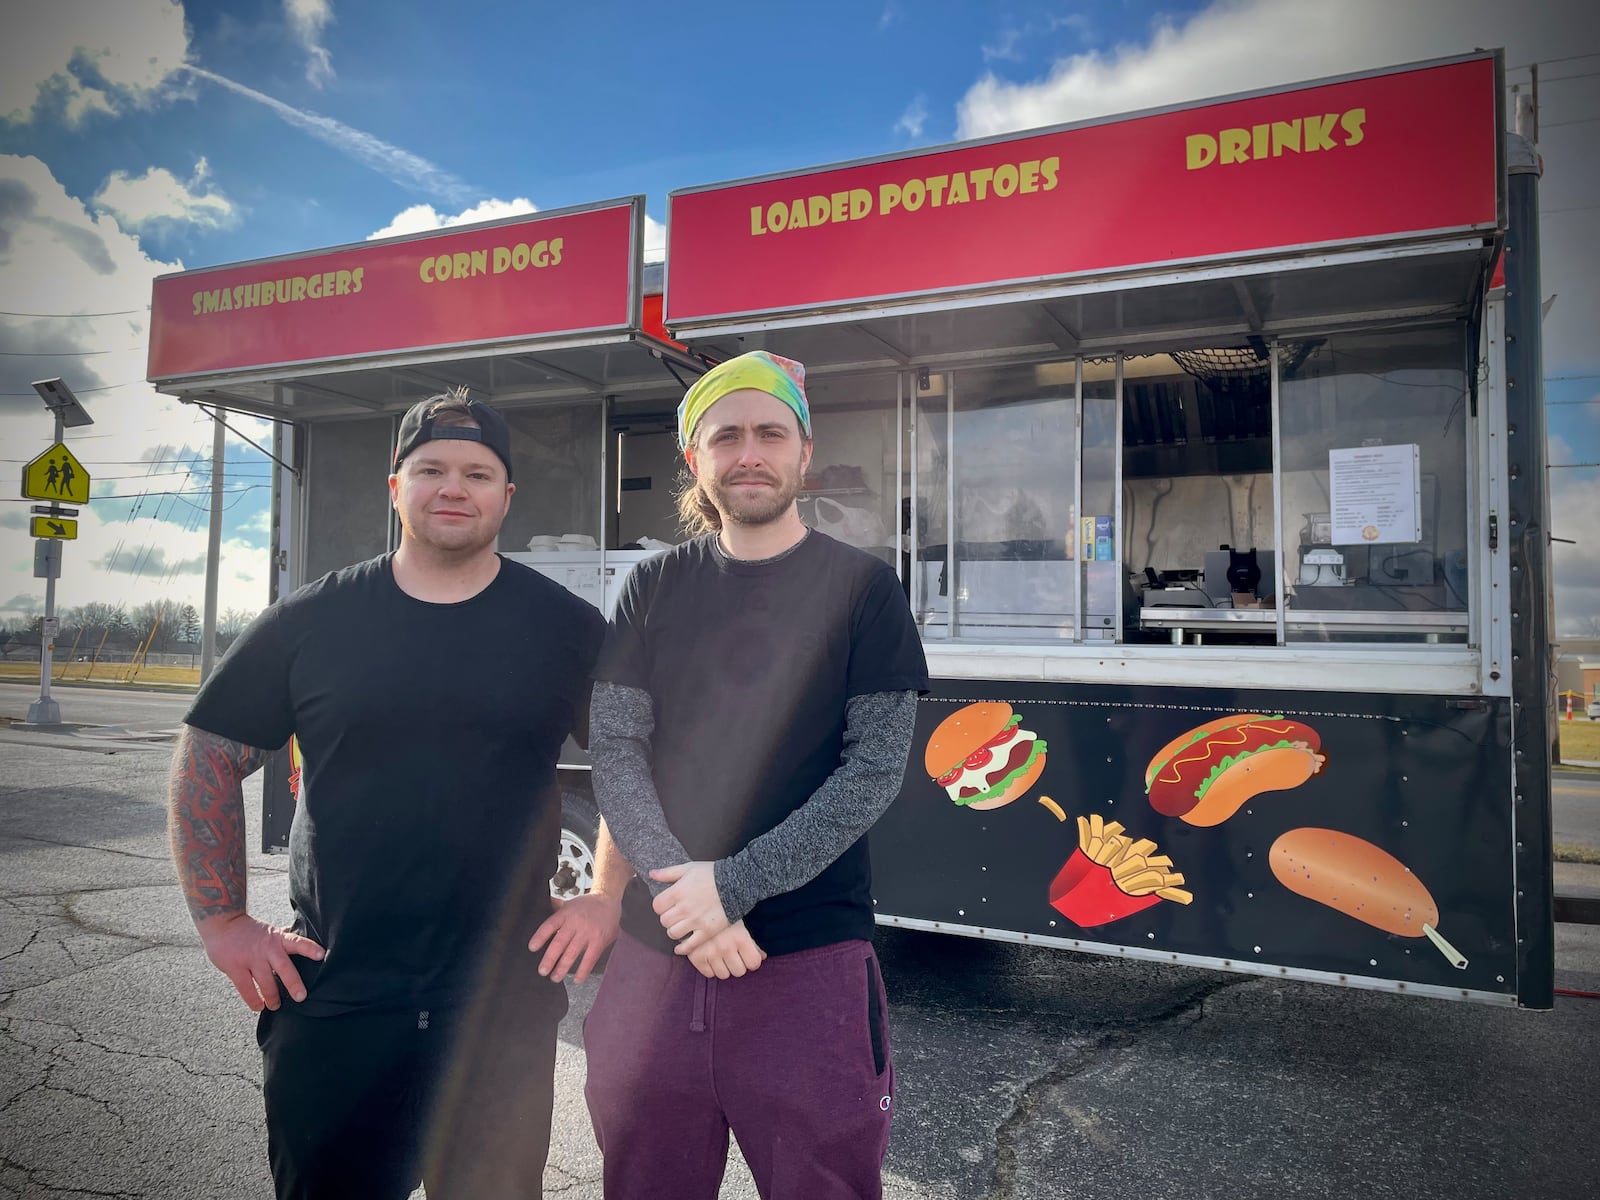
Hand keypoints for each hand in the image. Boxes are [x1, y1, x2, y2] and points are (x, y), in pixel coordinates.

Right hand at [196, 913, 323, 1011]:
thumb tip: (301, 938)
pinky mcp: (235, 968)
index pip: (296, 942)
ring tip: (276, 1005)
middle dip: (293, 983)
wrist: (222, 922)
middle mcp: (267, 948)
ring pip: (265, 982)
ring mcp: (251, 958)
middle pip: (284, 967)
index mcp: (277, 938)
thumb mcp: (270, 931)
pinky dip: (253, 1000)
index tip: (321, 955)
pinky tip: (259, 1006)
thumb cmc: (248, 929)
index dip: (309, 948)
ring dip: (272, 997)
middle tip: (301, 996)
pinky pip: (246, 989)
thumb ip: (283, 938)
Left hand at [527, 890, 621, 983]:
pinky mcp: (599, 940)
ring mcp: (587, 932)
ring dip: (562, 967)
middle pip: (559, 942)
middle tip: (542, 971)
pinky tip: (577, 979)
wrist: (608, 900)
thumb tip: (543, 930)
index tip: (532, 948)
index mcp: (565, 914)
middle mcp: (575, 922)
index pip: (549, 925)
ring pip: (572, 952)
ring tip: (555, 978)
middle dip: (549, 959)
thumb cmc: (586, 906)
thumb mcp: (569, 905)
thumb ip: (557, 917)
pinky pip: (589, 958)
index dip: (540, 937)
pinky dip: (583, 970)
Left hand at [649, 861, 730, 948]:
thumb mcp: (688, 868)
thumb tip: (651, 874)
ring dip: (674, 930)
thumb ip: (668, 873)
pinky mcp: (707, 932)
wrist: (736, 883)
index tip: (667, 904)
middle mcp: (684, 908)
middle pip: (664, 921)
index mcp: (677, 892)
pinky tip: (680, 947)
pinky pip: (689, 945)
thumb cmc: (711, 874)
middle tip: (675, 915)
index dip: (661, 906)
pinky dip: (682, 948)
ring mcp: (696, 921)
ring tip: (681, 926)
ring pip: (673, 933)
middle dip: (668, 918)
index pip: (657, 906)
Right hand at [683, 921, 765, 979]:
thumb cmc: (722, 916)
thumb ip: (752, 943)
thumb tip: (762, 957)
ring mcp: (710, 953)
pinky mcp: (696, 957)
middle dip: (738, 965)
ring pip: (724, 975)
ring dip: (724, 968)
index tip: (748, 957)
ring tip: (721, 957)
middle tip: (733, 956)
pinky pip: (709, 974)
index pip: (754, 963)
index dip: (752, 961)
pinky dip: (710, 968)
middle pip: (739, 972)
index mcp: (740, 937)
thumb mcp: (740, 925)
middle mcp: (726, 947)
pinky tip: (711, 957)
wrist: (695, 909)